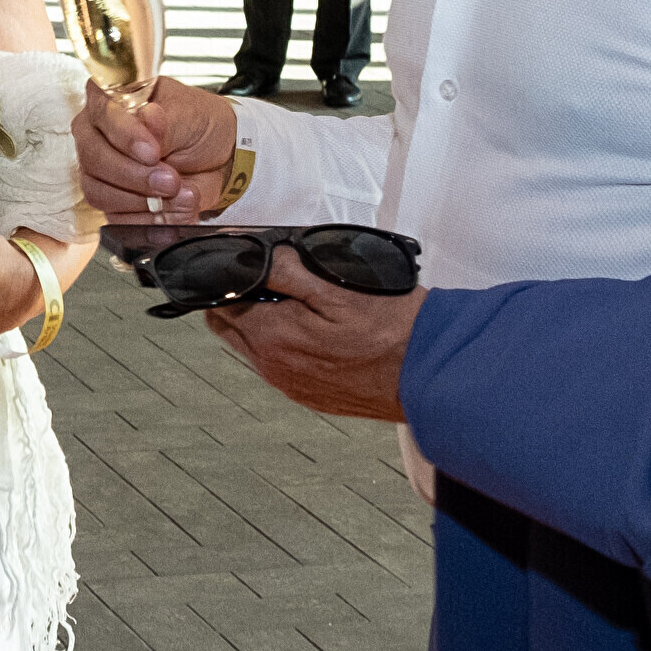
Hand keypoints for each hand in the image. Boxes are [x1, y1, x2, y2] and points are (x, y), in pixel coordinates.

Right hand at [74, 76, 245, 219]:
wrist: (219, 158)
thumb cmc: (198, 125)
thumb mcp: (190, 115)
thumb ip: (166, 120)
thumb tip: (147, 118)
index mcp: (112, 99)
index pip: (101, 113)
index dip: (124, 135)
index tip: (153, 151)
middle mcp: (97, 133)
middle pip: (94, 158)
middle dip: (136, 175)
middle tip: (171, 179)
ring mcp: (100, 169)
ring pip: (99, 192)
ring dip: (144, 200)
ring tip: (179, 193)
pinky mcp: (112, 200)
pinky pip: (116, 218)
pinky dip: (149, 219)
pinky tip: (172, 210)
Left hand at [204, 244, 423, 420]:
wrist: (429, 374)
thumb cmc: (393, 331)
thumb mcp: (337, 286)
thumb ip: (287, 271)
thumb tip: (257, 255)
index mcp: (272, 337)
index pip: (221, 301)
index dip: (232, 277)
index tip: (249, 264)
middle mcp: (273, 366)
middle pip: (229, 325)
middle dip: (240, 299)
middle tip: (273, 280)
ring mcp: (289, 384)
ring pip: (252, 346)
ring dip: (262, 323)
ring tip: (299, 303)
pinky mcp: (307, 395)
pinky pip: (278, 365)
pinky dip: (283, 345)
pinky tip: (314, 330)